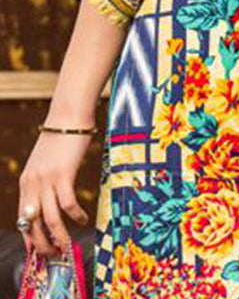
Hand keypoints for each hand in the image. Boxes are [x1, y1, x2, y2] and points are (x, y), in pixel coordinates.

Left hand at [18, 128, 91, 255]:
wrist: (68, 116)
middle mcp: (32, 184)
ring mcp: (46, 180)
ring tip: (68, 245)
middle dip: (42, 244)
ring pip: (49, 220)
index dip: (29, 238)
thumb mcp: (45, 163)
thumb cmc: (61, 139)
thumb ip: (43, 183)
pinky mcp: (63, 175)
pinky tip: (83, 218)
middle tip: (54, 253)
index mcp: (26, 183)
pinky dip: (75, 216)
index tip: (38, 251)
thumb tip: (49, 203)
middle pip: (32, 224)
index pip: (22, 219)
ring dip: (59, 236)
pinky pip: (67, 204)